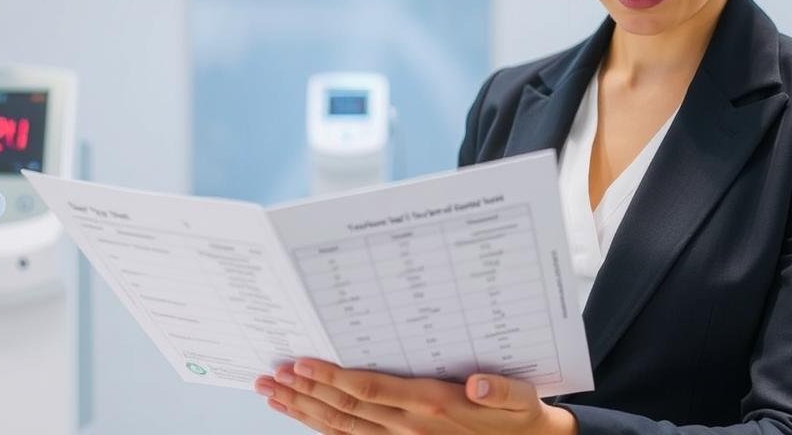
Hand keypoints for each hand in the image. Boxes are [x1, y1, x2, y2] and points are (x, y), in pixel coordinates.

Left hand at [253, 357, 577, 434]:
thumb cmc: (517, 417)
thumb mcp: (521, 399)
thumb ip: (501, 390)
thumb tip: (479, 385)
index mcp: (432, 407)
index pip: (370, 391)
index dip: (332, 378)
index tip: (302, 363)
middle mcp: (409, 428)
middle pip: (344, 410)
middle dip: (303, 391)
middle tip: (270, 376)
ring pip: (339, 428)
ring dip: (303, 410)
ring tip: (272, 394)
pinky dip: (320, 428)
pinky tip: (302, 415)